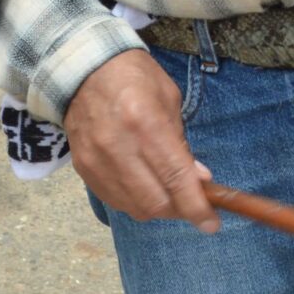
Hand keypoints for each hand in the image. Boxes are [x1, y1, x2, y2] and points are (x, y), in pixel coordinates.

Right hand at [63, 50, 219, 229]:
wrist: (82, 70)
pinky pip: (115, 201)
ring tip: (168, 193)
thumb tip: (199, 180)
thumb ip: (182, 143)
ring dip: (158, 208)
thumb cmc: (134, 78)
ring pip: (135, 208)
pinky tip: (144, 186)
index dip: (196, 206)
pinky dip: (135, 202)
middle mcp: (118, 147)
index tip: (211, 223)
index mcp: (145, 123)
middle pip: (155, 202)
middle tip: (191, 202)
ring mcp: (96, 161)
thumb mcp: (168, 100)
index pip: (175, 177)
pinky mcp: (83, 170)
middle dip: (179, 210)